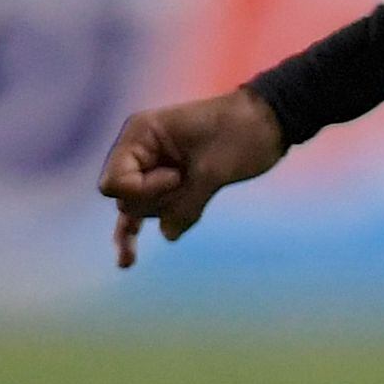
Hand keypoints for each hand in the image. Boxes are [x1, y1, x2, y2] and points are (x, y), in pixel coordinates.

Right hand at [98, 87, 284, 269]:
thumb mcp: (214, 169)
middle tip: (189, 180)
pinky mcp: (168, 185)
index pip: (115, 181)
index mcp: (142, 134)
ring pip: (140, 209)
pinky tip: (127, 261)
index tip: (177, 177)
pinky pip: (144, 211)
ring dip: (167, 210)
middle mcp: (140, 151)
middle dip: (157, 202)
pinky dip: (135, 233)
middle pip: (126, 199)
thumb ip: (187, 204)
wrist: (268, 122)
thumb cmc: (242, 133)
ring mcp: (152, 168)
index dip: (142, 190)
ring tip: (197, 186)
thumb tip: (168, 235)